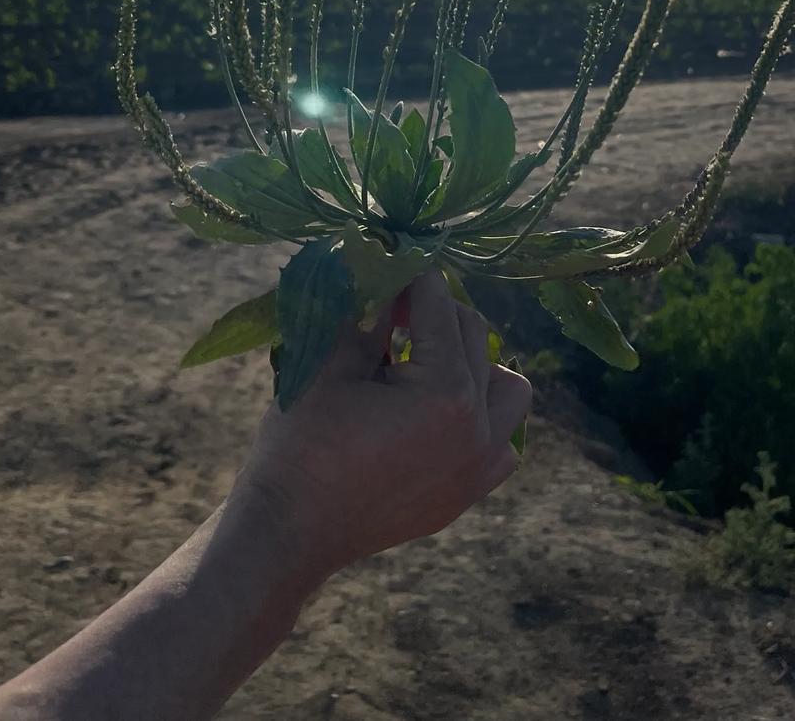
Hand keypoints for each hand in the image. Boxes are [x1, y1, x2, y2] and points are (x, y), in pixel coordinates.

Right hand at [233, 269, 531, 583]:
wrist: (288, 532)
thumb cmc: (302, 445)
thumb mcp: (330, 365)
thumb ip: (366, 312)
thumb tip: (381, 262)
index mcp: (447, 392)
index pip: (438, 304)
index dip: (407, 277)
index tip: (384, 265)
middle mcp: (479, 428)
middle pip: (473, 335)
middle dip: (434, 313)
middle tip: (390, 311)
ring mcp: (478, 466)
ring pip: (506, 387)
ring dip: (472, 363)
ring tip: (424, 362)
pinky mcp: (468, 493)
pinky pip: (501, 440)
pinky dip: (481, 417)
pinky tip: (434, 413)